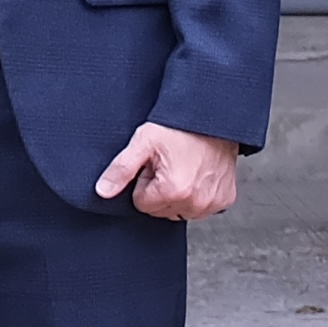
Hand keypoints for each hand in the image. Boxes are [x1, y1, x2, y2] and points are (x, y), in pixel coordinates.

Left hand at [96, 120, 242, 222]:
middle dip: (160, 189)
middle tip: (169, 164)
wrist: (213, 115)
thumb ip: (121, 170)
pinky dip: (197, 194)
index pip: (142, 204)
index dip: (144, 181)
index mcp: (173, 190)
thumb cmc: (180, 126)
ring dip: (178, 194)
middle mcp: (195, 201)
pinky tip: (198, 174)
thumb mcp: (144, 142)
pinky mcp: (225, 199)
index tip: (155, 164)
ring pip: (180, 211)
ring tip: (183, 167)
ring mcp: (212, 203)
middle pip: (161, 210)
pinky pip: (201, 208)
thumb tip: (103, 192)